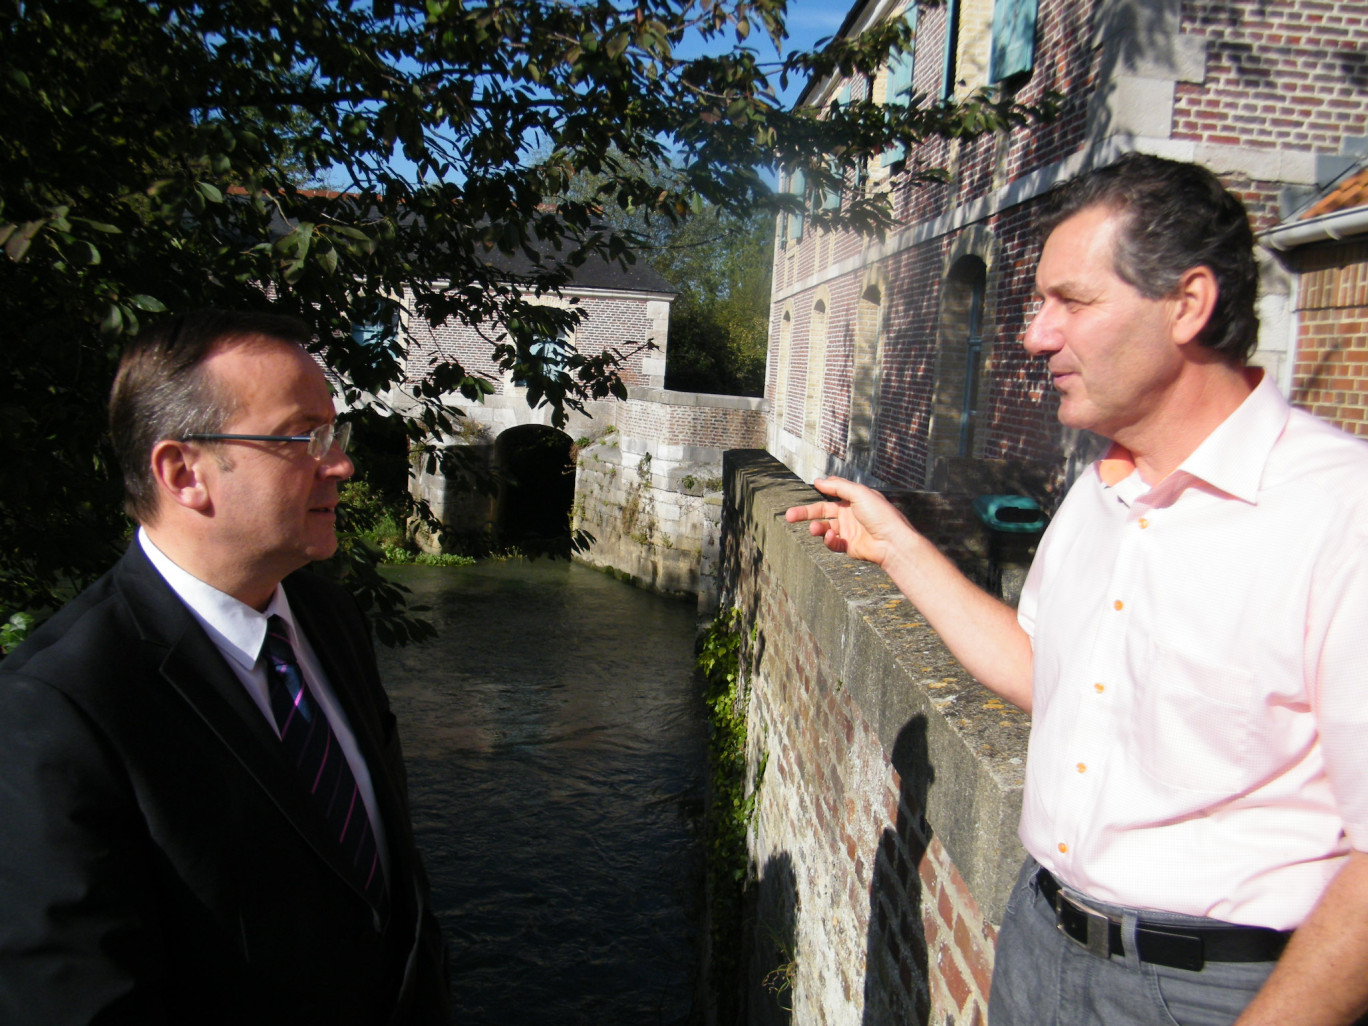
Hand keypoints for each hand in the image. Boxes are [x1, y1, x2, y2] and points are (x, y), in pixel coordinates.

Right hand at [784, 476, 913, 567]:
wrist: (892, 542)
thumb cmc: (881, 515)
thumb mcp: (860, 493)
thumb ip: (838, 486)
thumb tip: (819, 480)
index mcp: (853, 500)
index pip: (831, 494)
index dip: (821, 491)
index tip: (810, 487)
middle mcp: (849, 515)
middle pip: (822, 512)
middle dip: (805, 513)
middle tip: (788, 516)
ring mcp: (848, 531)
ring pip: (824, 528)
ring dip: (816, 528)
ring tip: (814, 530)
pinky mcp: (848, 546)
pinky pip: (832, 543)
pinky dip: (828, 540)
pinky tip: (831, 537)